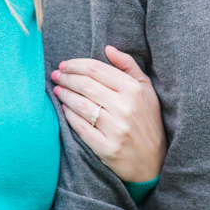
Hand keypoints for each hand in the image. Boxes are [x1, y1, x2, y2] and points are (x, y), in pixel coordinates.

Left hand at [51, 46, 167, 182]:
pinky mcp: (106, 147)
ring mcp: (115, 128)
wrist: (153, 161)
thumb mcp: (146, 90)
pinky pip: (79, 127)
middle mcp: (125, 107)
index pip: (96, 69)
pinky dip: (68, 115)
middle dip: (66, 77)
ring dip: (64, 94)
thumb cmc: (147, 121)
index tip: (65, 65)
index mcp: (134, 90)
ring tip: (57, 89)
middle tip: (56, 75)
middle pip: (85, 84)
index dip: (76, 65)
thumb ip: (128, 66)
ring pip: (79, 104)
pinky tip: (64, 109)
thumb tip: (108, 48)